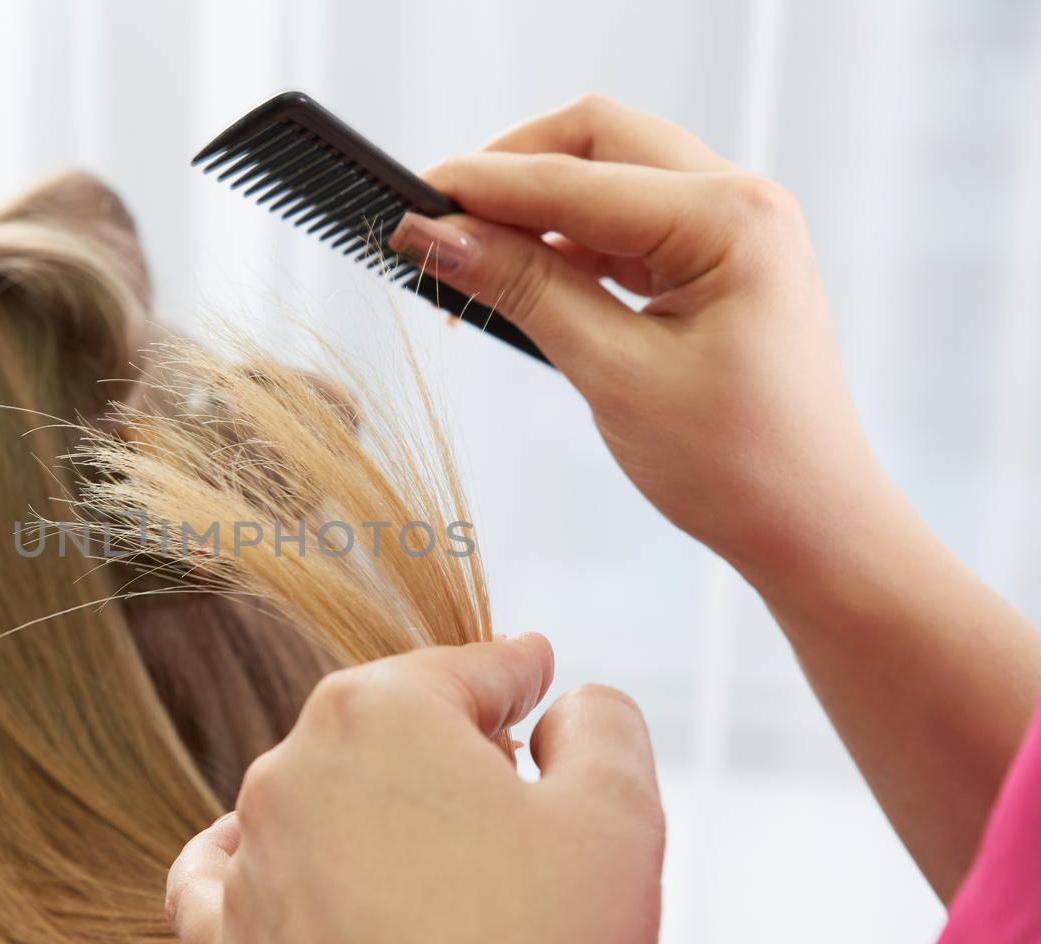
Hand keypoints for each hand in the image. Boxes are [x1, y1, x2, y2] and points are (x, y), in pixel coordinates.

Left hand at [166, 637, 663, 943]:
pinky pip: (218, 879)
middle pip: (388, 727)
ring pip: (315, 796)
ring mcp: (253, 859)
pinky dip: (249, 863)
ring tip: (446, 859)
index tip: (539, 674)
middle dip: (451, 746)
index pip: (466, 672)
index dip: (519, 673)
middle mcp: (292, 769)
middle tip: (516, 792)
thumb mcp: (617, 811)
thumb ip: (600, 722)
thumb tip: (566, 706)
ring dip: (374, 808)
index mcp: (378, 711)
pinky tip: (277, 861)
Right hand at [388, 94, 899, 587]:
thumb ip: (526, 290)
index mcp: (731, 218)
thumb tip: (440, 237)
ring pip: (609, 176)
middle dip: (510, 173)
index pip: (574, 177)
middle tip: (439, 224)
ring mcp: (734, 227)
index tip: (409, 208)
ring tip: (470, 265)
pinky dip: (567, 243)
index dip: (481, 190)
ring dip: (536, 211)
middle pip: (596, 140)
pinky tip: (522, 281)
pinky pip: (626, 223)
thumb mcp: (615, 375)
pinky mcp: (718, 260)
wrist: (811, 527)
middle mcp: (740, 201)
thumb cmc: (737, 465)